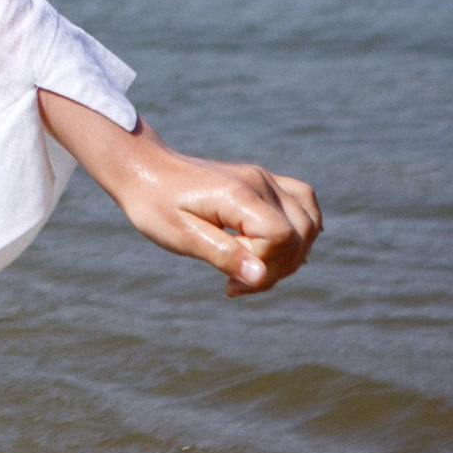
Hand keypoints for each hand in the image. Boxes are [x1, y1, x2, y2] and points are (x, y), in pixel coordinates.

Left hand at [39, 93, 320, 295]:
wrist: (143, 170)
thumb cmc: (155, 205)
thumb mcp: (180, 236)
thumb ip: (223, 255)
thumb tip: (260, 277)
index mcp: (238, 194)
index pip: (281, 237)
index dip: (264, 265)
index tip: (230, 281)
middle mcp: (259, 182)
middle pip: (302, 232)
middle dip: (278, 268)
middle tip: (237, 283)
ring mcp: (263, 179)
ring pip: (308, 219)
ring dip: (292, 253)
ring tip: (253, 269)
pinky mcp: (262, 182)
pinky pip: (302, 203)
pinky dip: (301, 230)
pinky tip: (277, 249)